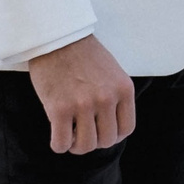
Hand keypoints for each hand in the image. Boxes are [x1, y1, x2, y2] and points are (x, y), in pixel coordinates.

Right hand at [27, 34, 134, 153]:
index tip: (101, 132)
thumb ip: (115, 96)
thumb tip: (111, 126)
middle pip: (106, 140)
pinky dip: (59, 145)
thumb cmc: (82, 54)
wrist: (56, 38)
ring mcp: (83, 104)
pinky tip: (57, 136)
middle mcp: (106, 98)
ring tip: (70, 135)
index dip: (113, 136)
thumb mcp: (112, 72)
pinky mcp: (59, 109)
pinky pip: (62, 143)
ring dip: (76, 146)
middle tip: (82, 133)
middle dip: (94, 141)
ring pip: (85, 146)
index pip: (126, 129)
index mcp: (123, 89)